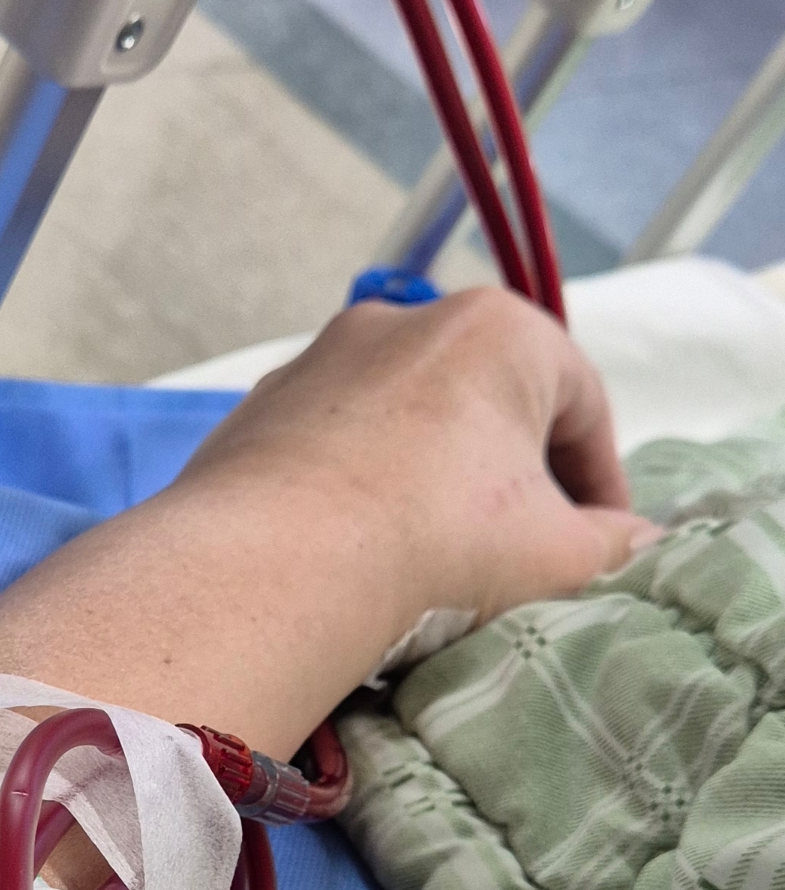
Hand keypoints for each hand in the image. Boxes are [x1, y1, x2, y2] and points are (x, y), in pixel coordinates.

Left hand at [180, 287, 658, 627]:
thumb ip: (613, 545)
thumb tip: (629, 541)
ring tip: (434, 559)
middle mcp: (404, 321)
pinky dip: (359, 489)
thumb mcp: (558, 557)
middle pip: (489, 404)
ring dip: (430, 482)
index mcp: (498, 329)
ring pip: (405, 424)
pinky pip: (334, 449)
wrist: (272, 568)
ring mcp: (319, 360)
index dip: (601, 481)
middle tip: (523, 553)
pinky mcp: (259, 408)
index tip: (601, 541)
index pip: (581, 402)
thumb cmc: (436, 544)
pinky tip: (359, 551)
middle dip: (512, 476)